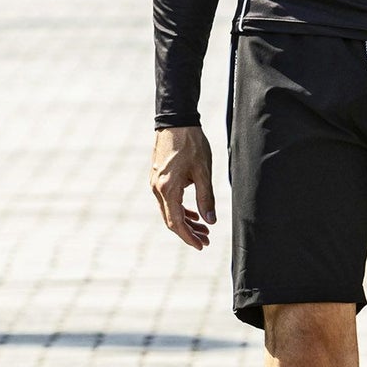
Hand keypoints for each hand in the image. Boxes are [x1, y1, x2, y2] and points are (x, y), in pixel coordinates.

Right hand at [151, 126, 215, 248]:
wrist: (175, 121)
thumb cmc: (191, 144)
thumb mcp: (203, 172)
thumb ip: (206, 198)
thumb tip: (211, 221)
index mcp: (168, 189)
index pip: (176, 222)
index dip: (189, 237)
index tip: (201, 245)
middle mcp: (157, 188)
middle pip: (171, 220)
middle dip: (189, 232)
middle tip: (206, 240)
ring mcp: (155, 183)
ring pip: (169, 210)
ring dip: (186, 221)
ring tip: (204, 229)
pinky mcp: (158, 177)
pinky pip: (168, 200)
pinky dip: (180, 209)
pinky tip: (193, 213)